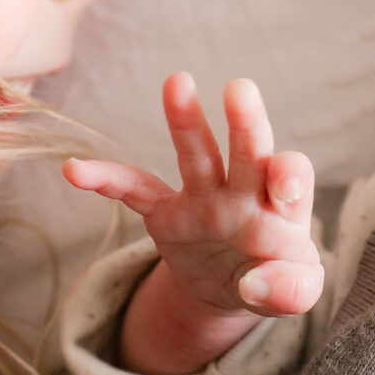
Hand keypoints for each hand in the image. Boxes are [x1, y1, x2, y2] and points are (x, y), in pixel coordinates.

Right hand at [64, 73, 322, 374]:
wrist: (235, 287)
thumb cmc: (276, 277)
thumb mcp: (297, 292)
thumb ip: (293, 291)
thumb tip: (255, 285)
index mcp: (283, 208)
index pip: (291, 177)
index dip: (290, 176)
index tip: (286, 185)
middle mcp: (244, 192)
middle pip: (248, 152)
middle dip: (246, 122)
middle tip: (241, 89)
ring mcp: (204, 198)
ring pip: (196, 154)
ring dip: (186, 120)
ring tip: (176, 82)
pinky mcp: (167, 212)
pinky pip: (133, 191)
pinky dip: (106, 180)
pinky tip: (76, 171)